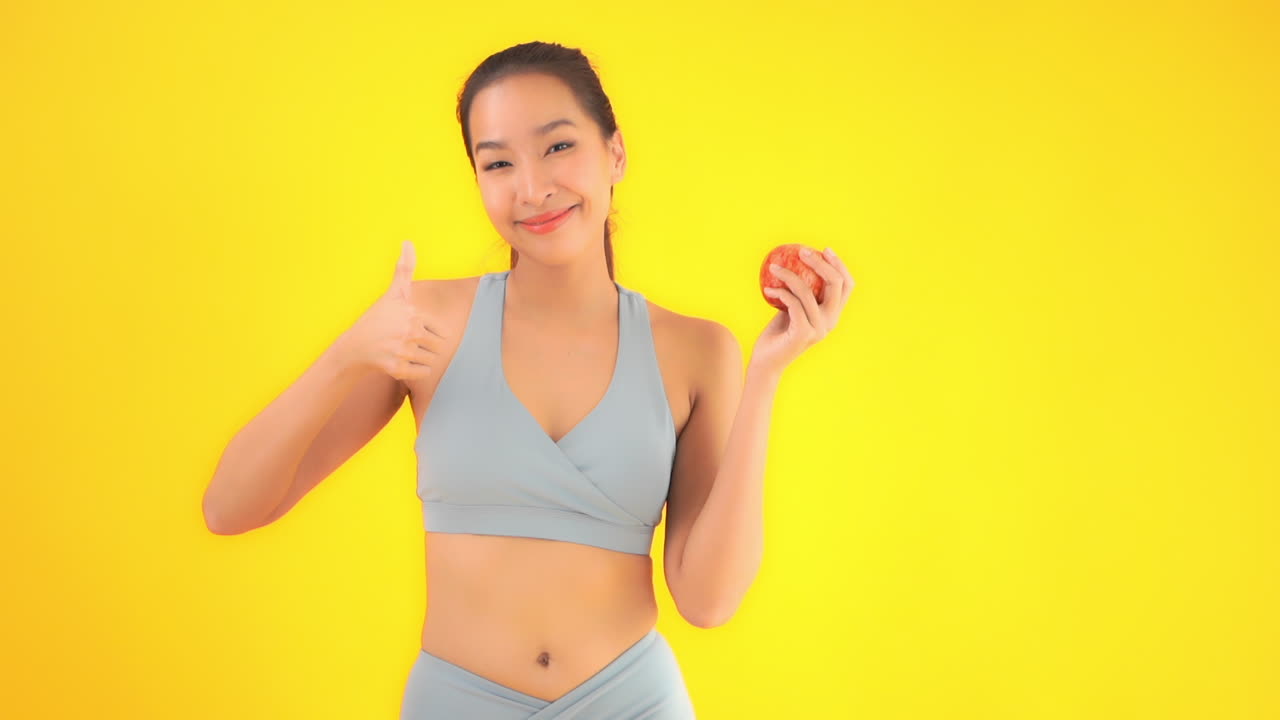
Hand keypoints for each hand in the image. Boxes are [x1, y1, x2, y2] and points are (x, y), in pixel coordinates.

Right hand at [334, 240, 449, 381]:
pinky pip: (422, 374)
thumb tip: (408, 241)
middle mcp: (408, 331)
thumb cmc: (377, 319)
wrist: (353, 347)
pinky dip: (417, 372)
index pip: (439, 331)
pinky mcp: (396, 369)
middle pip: (437, 347)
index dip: (426, 333)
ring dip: (420, 360)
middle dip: (425, 348)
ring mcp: (402, 351)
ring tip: (401, 352)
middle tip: (404, 344)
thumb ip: (405, 269)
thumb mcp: (393, 294)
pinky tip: (401, 363)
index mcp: (412, 313)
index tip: (407, 331)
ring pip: (430, 361)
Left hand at [750, 247, 854, 376]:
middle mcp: (831, 322)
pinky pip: (793, 303)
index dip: (839, 265)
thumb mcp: (792, 308)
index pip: (846, 285)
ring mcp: (819, 328)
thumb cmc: (777, 333)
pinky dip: (780, 292)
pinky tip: (767, 289)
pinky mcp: (804, 333)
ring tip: (773, 267)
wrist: (766, 362)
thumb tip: (796, 261)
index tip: (824, 250)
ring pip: (808, 291)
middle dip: (820, 263)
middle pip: (835, 284)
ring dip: (789, 275)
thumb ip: (800, 292)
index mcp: (833, 315)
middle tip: (801, 251)